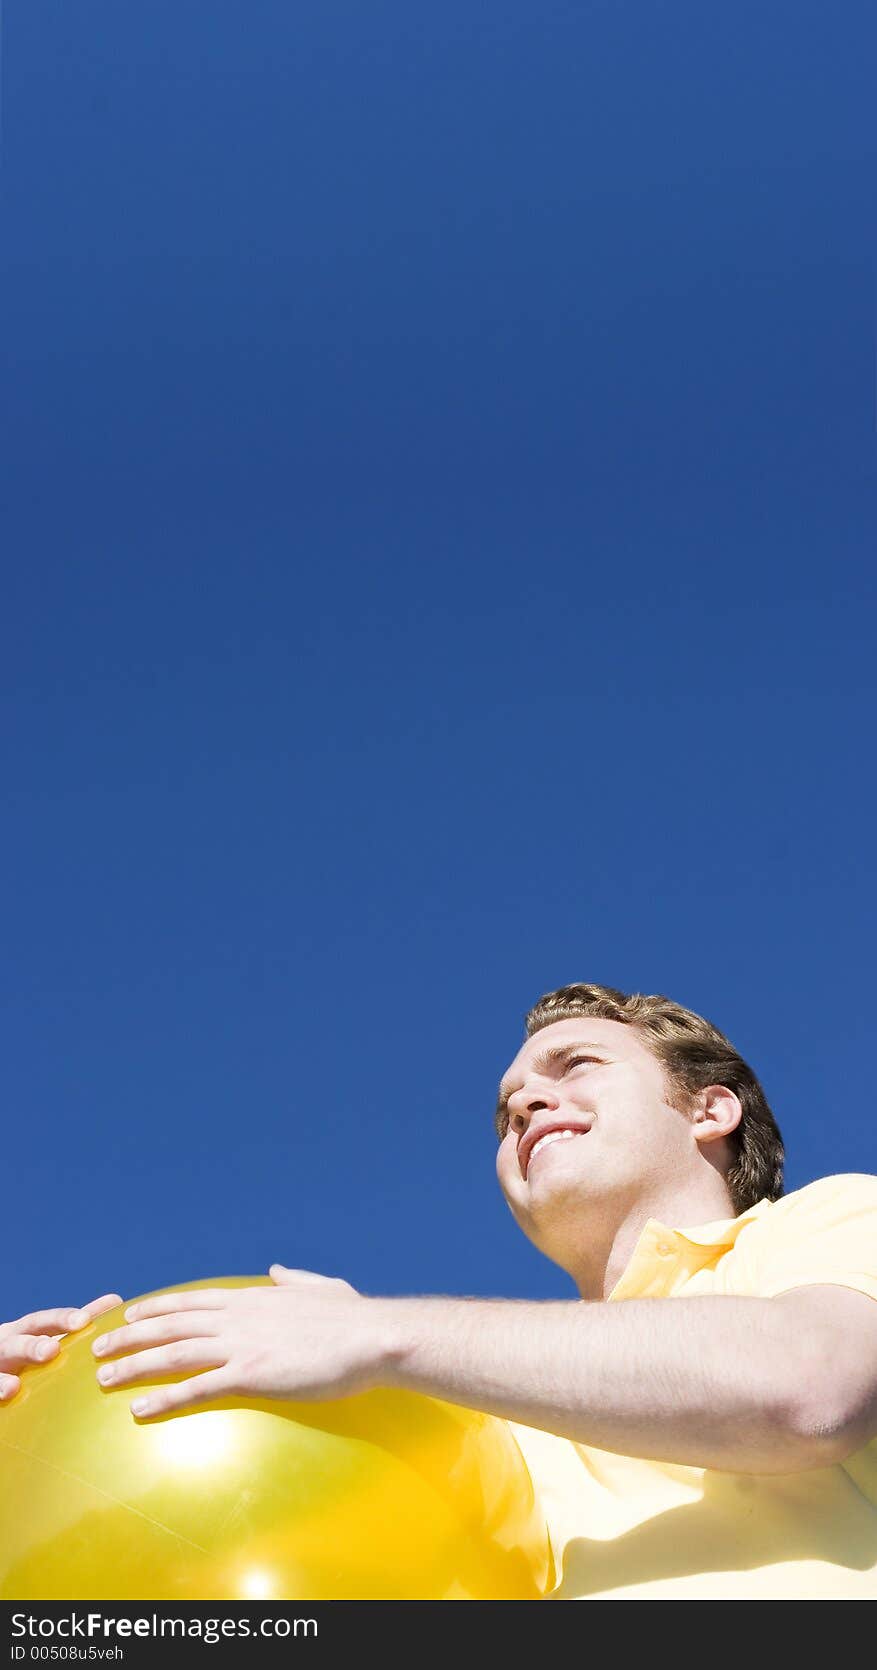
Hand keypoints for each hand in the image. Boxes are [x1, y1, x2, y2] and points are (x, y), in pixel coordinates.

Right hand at [0, 1293, 123, 1403]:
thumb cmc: (24, 1353)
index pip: (42, 1321)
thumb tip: (115, 1301)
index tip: (83, 1320)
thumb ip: (76, 1323)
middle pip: (16, 1342)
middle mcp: (5, 1345)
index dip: (61, 1319)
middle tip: (51, 1350)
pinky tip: (6, 1396)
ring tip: (15, 1386)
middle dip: (31, 1346)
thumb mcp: (46, 1336)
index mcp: (23, 1331)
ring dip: (3, 1377)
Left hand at [90, 1266, 390, 1419]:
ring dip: (134, 1365)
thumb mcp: (321, 1286)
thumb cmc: (353, 1317)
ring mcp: (241, 1345)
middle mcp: (238, 1317)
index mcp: (252, 1297)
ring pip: (173, 1353)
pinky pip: (197, 1388)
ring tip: (104, 1379)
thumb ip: (293, 1279)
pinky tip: (140, 1410)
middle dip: (130, 1336)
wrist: (371, 1337)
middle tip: (99, 1348)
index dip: (157, 1307)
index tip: (130, 1314)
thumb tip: (276, 1269)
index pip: (192, 1300)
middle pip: (171, 1325)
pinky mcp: (250, 1375)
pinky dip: (164, 1398)